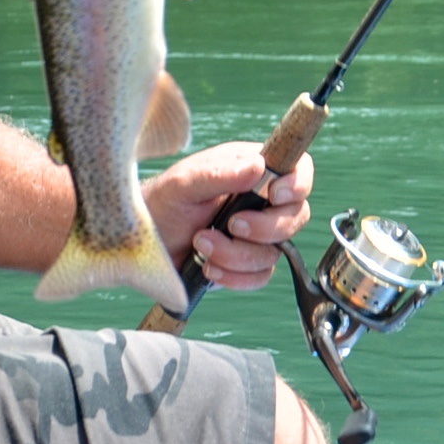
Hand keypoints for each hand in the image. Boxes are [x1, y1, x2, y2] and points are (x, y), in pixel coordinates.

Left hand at [142, 142, 313, 292]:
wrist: (145, 241)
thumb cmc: (162, 201)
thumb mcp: (185, 182)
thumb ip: (221, 174)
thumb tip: (259, 167)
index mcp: (251, 170)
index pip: (297, 170)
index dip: (297, 184)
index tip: (275, 196)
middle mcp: (259, 201)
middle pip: (296, 216)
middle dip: (264, 228)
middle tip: (231, 225)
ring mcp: (256, 235)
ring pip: (274, 252)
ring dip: (236, 253)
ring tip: (200, 243)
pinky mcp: (246, 263)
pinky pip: (260, 276)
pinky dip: (233, 275)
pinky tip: (208, 266)